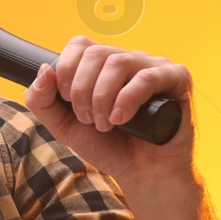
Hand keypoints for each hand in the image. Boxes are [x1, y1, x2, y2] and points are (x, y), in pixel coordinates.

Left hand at [21, 36, 196, 192]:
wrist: (142, 175)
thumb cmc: (109, 147)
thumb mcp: (65, 126)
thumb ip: (43, 101)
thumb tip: (44, 69)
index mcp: (104, 65)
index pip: (80, 45)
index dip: (67, 70)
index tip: (68, 102)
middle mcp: (130, 60)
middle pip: (96, 53)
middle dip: (83, 91)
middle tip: (89, 120)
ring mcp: (155, 67)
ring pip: (119, 62)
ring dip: (103, 97)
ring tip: (106, 124)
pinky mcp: (177, 80)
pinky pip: (148, 76)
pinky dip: (127, 98)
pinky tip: (122, 119)